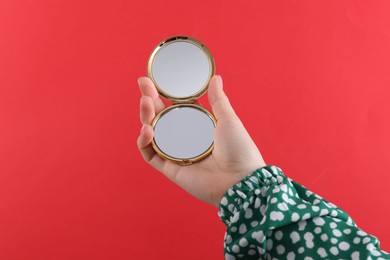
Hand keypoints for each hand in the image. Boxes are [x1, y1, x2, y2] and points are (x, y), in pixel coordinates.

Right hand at [137, 75, 265, 206]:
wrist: (240, 180)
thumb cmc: (239, 150)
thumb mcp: (228, 119)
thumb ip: (218, 100)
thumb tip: (215, 78)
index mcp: (198, 125)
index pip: (175, 106)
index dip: (163, 94)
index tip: (153, 80)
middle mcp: (184, 138)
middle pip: (160, 117)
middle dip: (149, 100)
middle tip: (143, 84)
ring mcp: (175, 152)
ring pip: (152, 133)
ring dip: (145, 116)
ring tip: (146, 102)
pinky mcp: (170, 168)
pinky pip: (150, 154)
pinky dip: (144, 142)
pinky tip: (147, 129)